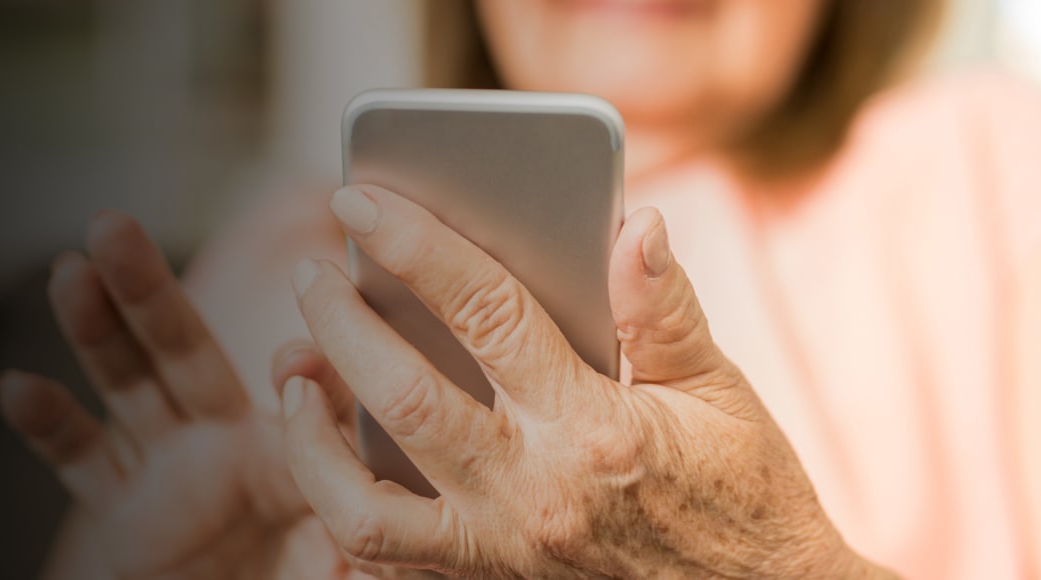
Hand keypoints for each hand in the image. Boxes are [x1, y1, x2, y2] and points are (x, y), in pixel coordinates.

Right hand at [0, 212, 349, 577]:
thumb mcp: (341, 559)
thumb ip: (352, 524)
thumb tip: (371, 501)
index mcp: (295, 451)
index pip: (300, 392)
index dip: (301, 370)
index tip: (297, 358)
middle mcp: (227, 443)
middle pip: (185, 351)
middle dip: (148, 290)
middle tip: (115, 226)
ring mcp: (170, 468)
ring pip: (127, 384)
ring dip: (95, 328)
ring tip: (68, 271)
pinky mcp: (122, 509)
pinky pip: (83, 462)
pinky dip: (49, 427)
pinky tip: (17, 388)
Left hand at [278, 185, 892, 577]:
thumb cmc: (743, 493)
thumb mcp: (720, 392)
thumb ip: (663, 310)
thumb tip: (634, 225)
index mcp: (595, 428)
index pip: (487, 313)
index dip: (416, 247)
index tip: (359, 201)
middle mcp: (535, 496)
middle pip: (404, 399)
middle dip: (341, 324)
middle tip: (310, 275)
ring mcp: (501, 554)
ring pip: (363, 503)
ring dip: (312, 436)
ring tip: (297, 378)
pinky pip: (382, 561)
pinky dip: (340, 509)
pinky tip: (326, 461)